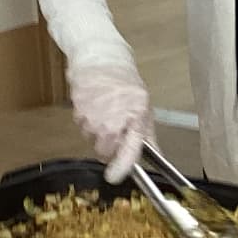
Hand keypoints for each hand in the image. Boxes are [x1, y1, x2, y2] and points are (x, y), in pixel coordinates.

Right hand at [70, 64, 153, 182]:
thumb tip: (159, 158)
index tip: (115, 176)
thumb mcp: (144, 109)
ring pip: (92, 141)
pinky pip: (82, 129)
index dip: (121, 168)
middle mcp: (111, 123)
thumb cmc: (125, 84)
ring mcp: (92, 119)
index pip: (127, 152)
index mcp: (133, 120)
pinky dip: (88, 122)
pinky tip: (95, 108)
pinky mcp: (78, 114)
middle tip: (116, 131)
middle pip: (105, 152)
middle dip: (109, 147)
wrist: (100, 61)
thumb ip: (148, 137)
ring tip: (106, 113)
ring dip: (98, 134)